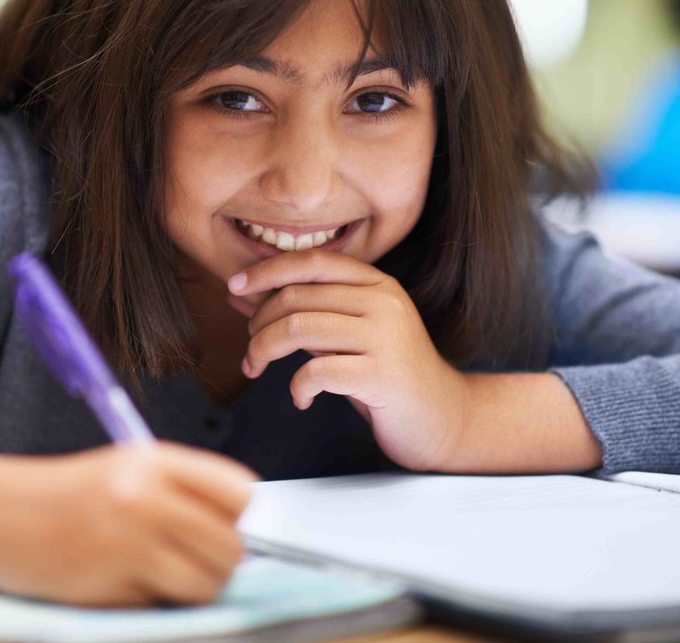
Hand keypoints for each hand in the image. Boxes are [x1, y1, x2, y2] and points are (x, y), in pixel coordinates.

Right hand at [0, 444, 255, 606]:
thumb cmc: (66, 494)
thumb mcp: (126, 470)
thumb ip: (181, 491)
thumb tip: (241, 530)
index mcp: (153, 460)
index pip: (239, 491)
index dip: (236, 516)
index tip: (220, 523)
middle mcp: (144, 496)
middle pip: (230, 546)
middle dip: (220, 562)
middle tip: (193, 559)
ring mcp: (126, 543)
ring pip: (206, 584)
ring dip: (193, 589)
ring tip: (162, 575)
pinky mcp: (108, 586)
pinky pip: (161, 605)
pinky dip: (150, 602)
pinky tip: (121, 583)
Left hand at [227, 249, 470, 471]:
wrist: (443, 419)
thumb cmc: (386, 375)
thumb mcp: (344, 335)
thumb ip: (302, 312)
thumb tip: (242, 296)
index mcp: (376, 284)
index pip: (312, 261)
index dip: (267, 270)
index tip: (235, 286)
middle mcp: (383, 303)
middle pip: (296, 297)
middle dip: (258, 323)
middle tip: (251, 350)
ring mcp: (385, 337)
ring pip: (299, 329)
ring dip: (264, 350)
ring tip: (259, 368)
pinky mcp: (381, 375)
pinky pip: (316, 371)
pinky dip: (296, 387)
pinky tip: (301, 398)